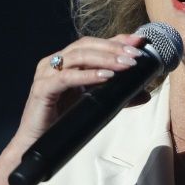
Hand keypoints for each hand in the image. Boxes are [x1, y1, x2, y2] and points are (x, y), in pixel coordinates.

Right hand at [12, 33, 145, 151]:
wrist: (38, 145)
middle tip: (135, 55)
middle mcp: (54, 62)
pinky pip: (67, 77)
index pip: (94, 43)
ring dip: (105, 59)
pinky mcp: (42, 88)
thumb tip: (145, 94)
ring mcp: (46, 73)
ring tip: (126, 65)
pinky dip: (88, 75)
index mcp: (66, 61)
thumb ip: (117, 95)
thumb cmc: (64, 121)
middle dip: (114, 48)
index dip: (117, 40)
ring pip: (78, 56)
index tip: (139, 41)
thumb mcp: (96, 102)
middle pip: (87, 45)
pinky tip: (106, 76)